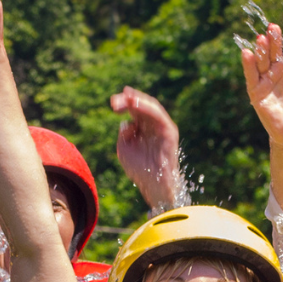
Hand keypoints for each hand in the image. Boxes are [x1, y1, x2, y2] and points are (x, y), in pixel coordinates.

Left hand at [110, 86, 183, 211]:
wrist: (154, 184)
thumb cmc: (139, 170)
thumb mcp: (123, 148)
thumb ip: (124, 133)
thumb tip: (127, 122)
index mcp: (142, 129)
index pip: (133, 111)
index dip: (123, 104)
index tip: (113, 104)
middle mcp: (152, 125)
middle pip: (141, 106)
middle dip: (128, 100)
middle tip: (115, 101)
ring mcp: (161, 127)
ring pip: (151, 107)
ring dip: (138, 100)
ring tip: (126, 97)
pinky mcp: (169, 130)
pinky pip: (158, 115)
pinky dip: (147, 108)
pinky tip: (136, 105)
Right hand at [242, 3, 282, 144]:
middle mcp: (278, 66)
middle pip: (276, 47)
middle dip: (275, 37)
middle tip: (274, 28)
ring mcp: (266, 77)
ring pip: (263, 58)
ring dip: (263, 48)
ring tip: (264, 39)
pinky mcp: (256, 90)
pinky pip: (251, 74)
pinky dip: (248, 64)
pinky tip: (247, 53)